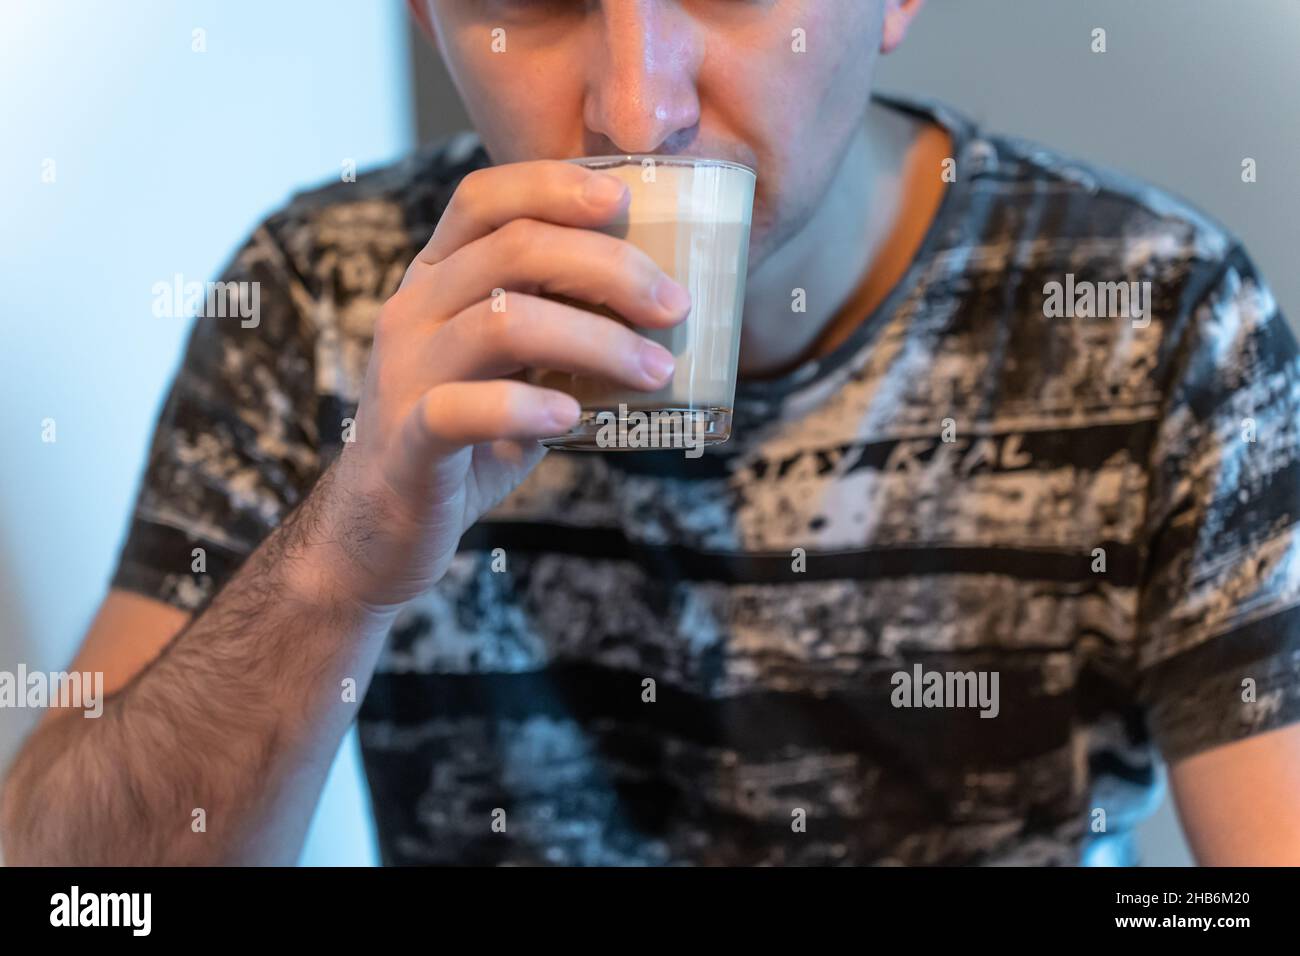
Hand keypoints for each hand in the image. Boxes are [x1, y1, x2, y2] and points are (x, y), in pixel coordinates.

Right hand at [315, 160, 690, 610]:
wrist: (383, 521)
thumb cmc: (467, 433)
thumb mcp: (511, 363)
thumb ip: (559, 322)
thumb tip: (661, 305)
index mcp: (436, 278)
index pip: (484, 198)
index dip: (553, 186)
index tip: (625, 199)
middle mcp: (413, 311)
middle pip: (513, 250)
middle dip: (609, 268)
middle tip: (674, 306)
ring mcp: (406, 374)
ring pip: (501, 323)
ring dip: (597, 341)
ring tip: (655, 370)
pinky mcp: (408, 441)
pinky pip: (464, 409)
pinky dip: (526, 407)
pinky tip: (572, 416)